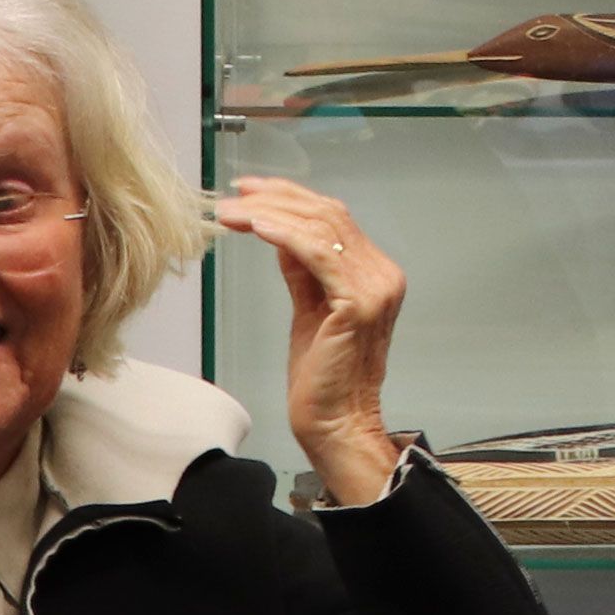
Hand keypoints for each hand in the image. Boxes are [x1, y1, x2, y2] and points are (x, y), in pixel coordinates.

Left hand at [213, 176, 404, 505]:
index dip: (289, 197)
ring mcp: (375, 288)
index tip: (248, 192)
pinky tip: (257, 226)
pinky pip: (319, 254)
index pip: (333, 217)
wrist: (335, 422)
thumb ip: (302, 270)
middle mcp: (382, 275)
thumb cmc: (322, 378)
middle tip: (233, 198)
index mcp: (375, 274)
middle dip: (275, 199)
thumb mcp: (309, 309)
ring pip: (321, 227)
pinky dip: (286, 234)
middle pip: (327, 214)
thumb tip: (280, 232)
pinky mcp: (358, 304)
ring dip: (270, 213)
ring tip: (232, 212)